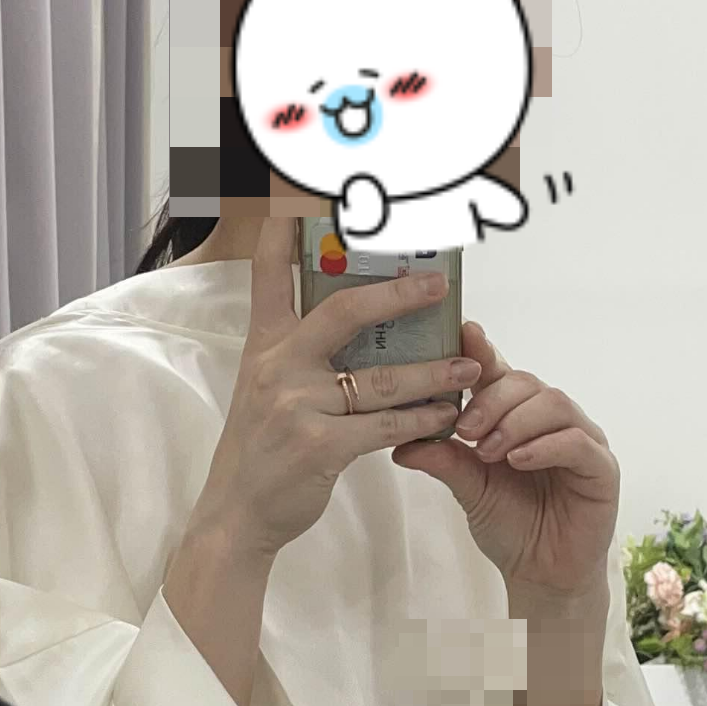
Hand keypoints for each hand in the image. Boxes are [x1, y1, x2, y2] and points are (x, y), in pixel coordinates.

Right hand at [187, 216, 482, 565]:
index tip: (300, 193)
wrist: (237, 513)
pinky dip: (424, 420)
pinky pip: (387, 426)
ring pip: (381, 378)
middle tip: (440, 285)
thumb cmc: (261, 449)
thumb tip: (360, 319)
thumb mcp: (265, 388)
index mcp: (264, 344)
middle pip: (344, 311)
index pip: (270, 274)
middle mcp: (278, 366)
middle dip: (398, 295)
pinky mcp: (319, 446)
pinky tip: (448, 415)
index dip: (284, 231)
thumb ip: (298, 350)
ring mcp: (296, 405)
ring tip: (469, 367)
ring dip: (433, 371)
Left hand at [393, 320, 618, 611]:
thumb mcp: (469, 488)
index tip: (461, 333)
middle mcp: (552, 420)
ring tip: (488, 450)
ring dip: (515, 421)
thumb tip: (399, 443)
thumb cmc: (510, 525)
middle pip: (526, 381)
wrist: (541, 574)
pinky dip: (544, 446)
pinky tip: (518, 460)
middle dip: (491, 399)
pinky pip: (577, 441)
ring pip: (553, 403)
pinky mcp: (602, 468)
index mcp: (518, 416)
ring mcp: (581, 440)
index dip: (481, 351)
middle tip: (463, 429)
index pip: (500, 372)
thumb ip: (443, 460)